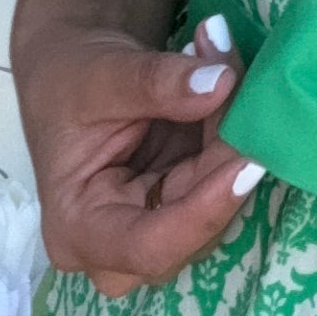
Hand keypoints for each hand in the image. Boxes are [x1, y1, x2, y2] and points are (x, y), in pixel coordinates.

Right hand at [14, 14, 263, 298]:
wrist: (70, 73)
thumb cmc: (67, 82)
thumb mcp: (101, 74)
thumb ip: (156, 81)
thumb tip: (223, 84)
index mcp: (77, 229)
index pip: (148, 246)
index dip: (204, 213)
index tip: (248, 165)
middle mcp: (117, 248)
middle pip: (192, 228)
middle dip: (224, 158)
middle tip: (237, 84)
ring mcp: (156, 228)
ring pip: (216, 204)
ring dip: (234, 139)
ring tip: (222, 66)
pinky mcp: (184, 203)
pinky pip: (222, 180)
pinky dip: (232, 133)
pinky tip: (227, 85)